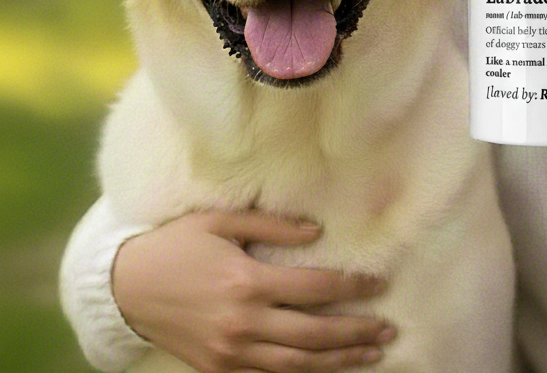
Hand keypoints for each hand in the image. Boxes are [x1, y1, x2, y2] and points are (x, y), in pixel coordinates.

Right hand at [113, 210, 395, 372]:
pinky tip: (326, 368)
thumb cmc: (176, 244)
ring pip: (296, 365)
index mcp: (247, 281)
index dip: (352, 288)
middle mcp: (243, 322)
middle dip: (356, 332)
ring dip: (338, 360)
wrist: (124, 287)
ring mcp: (230, 352)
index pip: (315, 289)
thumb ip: (273, 224)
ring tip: (372, 353)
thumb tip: (318, 232)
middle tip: (388, 328)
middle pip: (313, 335)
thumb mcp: (221, 220)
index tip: (380, 284)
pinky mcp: (218, 369)